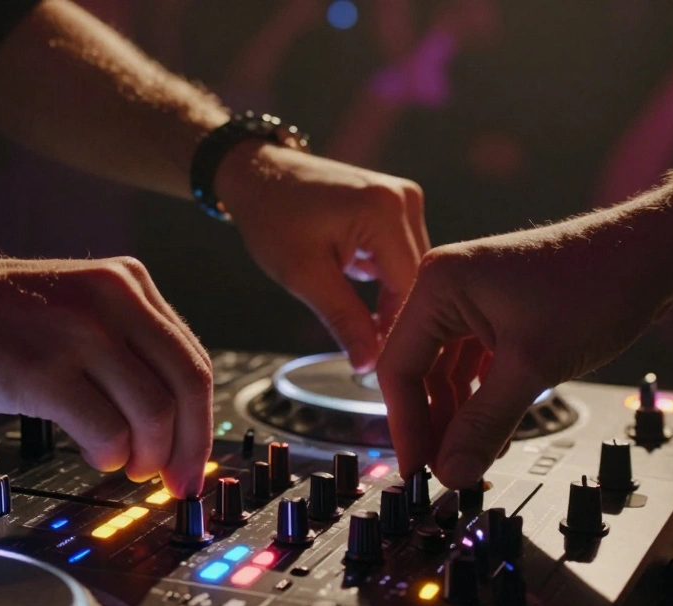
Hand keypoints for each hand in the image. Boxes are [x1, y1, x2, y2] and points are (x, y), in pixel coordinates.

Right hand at [0, 255, 211, 497]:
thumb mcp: (72, 301)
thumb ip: (122, 342)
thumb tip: (168, 414)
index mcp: (126, 281)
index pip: (192, 358)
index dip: (202, 420)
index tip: (194, 457)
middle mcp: (112, 299)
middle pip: (187, 386)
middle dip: (189, 447)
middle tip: (177, 482)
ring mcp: (79, 333)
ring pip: (153, 414)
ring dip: (147, 456)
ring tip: (126, 466)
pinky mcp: (44, 371)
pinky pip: (107, 430)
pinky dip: (110, 456)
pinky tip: (96, 455)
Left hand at [216, 143, 427, 371]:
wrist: (257, 173)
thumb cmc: (271, 218)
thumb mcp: (303, 276)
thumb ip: (343, 320)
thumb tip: (369, 365)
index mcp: (385, 211)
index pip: (410, 287)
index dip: (397, 330)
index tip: (379, 365)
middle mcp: (404, 198)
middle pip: (416, 278)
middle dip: (393, 316)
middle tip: (368, 355)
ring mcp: (403, 197)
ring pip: (410, 269)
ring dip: (388, 298)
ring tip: (362, 325)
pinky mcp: (395, 203)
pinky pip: (400, 253)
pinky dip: (383, 278)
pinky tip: (357, 290)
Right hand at [376, 208, 672, 488]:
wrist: (654, 253)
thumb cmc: (597, 284)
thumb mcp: (533, 365)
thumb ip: (486, 423)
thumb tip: (453, 470)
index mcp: (438, 285)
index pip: (399, 367)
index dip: (406, 424)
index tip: (419, 467)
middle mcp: (448, 287)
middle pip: (420, 370)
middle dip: (433, 424)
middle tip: (445, 470)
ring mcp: (473, 298)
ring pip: (448, 371)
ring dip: (458, 415)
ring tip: (469, 457)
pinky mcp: (498, 310)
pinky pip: (475, 364)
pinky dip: (481, 399)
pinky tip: (494, 432)